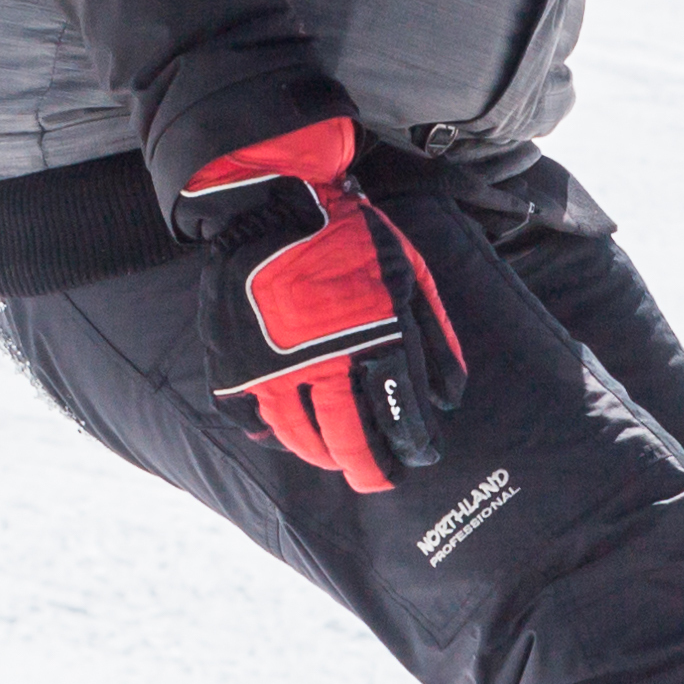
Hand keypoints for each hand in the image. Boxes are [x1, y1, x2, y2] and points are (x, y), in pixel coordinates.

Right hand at [177, 119, 467, 493]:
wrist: (272, 202)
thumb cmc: (348, 238)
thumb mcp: (408, 274)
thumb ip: (432, 338)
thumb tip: (448, 398)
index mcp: (373, 338)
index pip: (400, 415)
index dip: (413, 444)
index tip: (419, 456)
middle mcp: (323, 361)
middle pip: (350, 441)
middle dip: (370, 469)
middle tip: (378, 480)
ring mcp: (273, 368)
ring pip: (302, 439)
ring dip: (325, 455)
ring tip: (337, 458)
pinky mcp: (235, 365)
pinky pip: (254, 422)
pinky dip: (274, 436)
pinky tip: (289, 437)